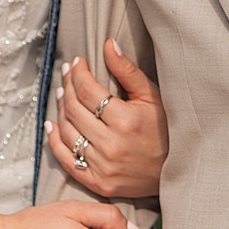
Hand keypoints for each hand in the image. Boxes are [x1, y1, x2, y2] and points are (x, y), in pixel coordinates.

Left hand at [46, 42, 168, 197]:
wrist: (176, 172)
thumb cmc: (166, 130)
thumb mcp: (152, 97)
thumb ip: (127, 71)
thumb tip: (107, 45)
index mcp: (125, 121)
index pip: (88, 90)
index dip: (78, 73)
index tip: (77, 62)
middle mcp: (111, 145)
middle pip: (73, 108)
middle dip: (67, 86)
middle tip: (68, 74)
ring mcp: (102, 166)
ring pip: (67, 131)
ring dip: (60, 109)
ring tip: (63, 94)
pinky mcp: (97, 183)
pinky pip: (66, 159)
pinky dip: (54, 141)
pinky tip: (52, 124)